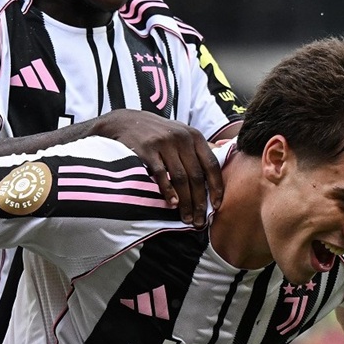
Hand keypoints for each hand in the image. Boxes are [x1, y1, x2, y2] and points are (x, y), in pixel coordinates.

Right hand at [92, 109, 222, 226]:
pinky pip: (161, 174)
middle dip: (199, 201)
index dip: (216, 187)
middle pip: (196, 175)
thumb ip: (197, 152)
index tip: (216, 206)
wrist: (127, 122)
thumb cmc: (159, 134)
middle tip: (199, 221)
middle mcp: (182, 138)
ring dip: (185, 201)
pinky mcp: (147, 149)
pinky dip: (168, 191)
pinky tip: (172, 204)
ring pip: (180, 178)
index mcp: (194, 136)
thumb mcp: (181, 134)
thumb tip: (215, 177)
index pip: (211, 164)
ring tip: (186, 218)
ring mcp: (164, 143)